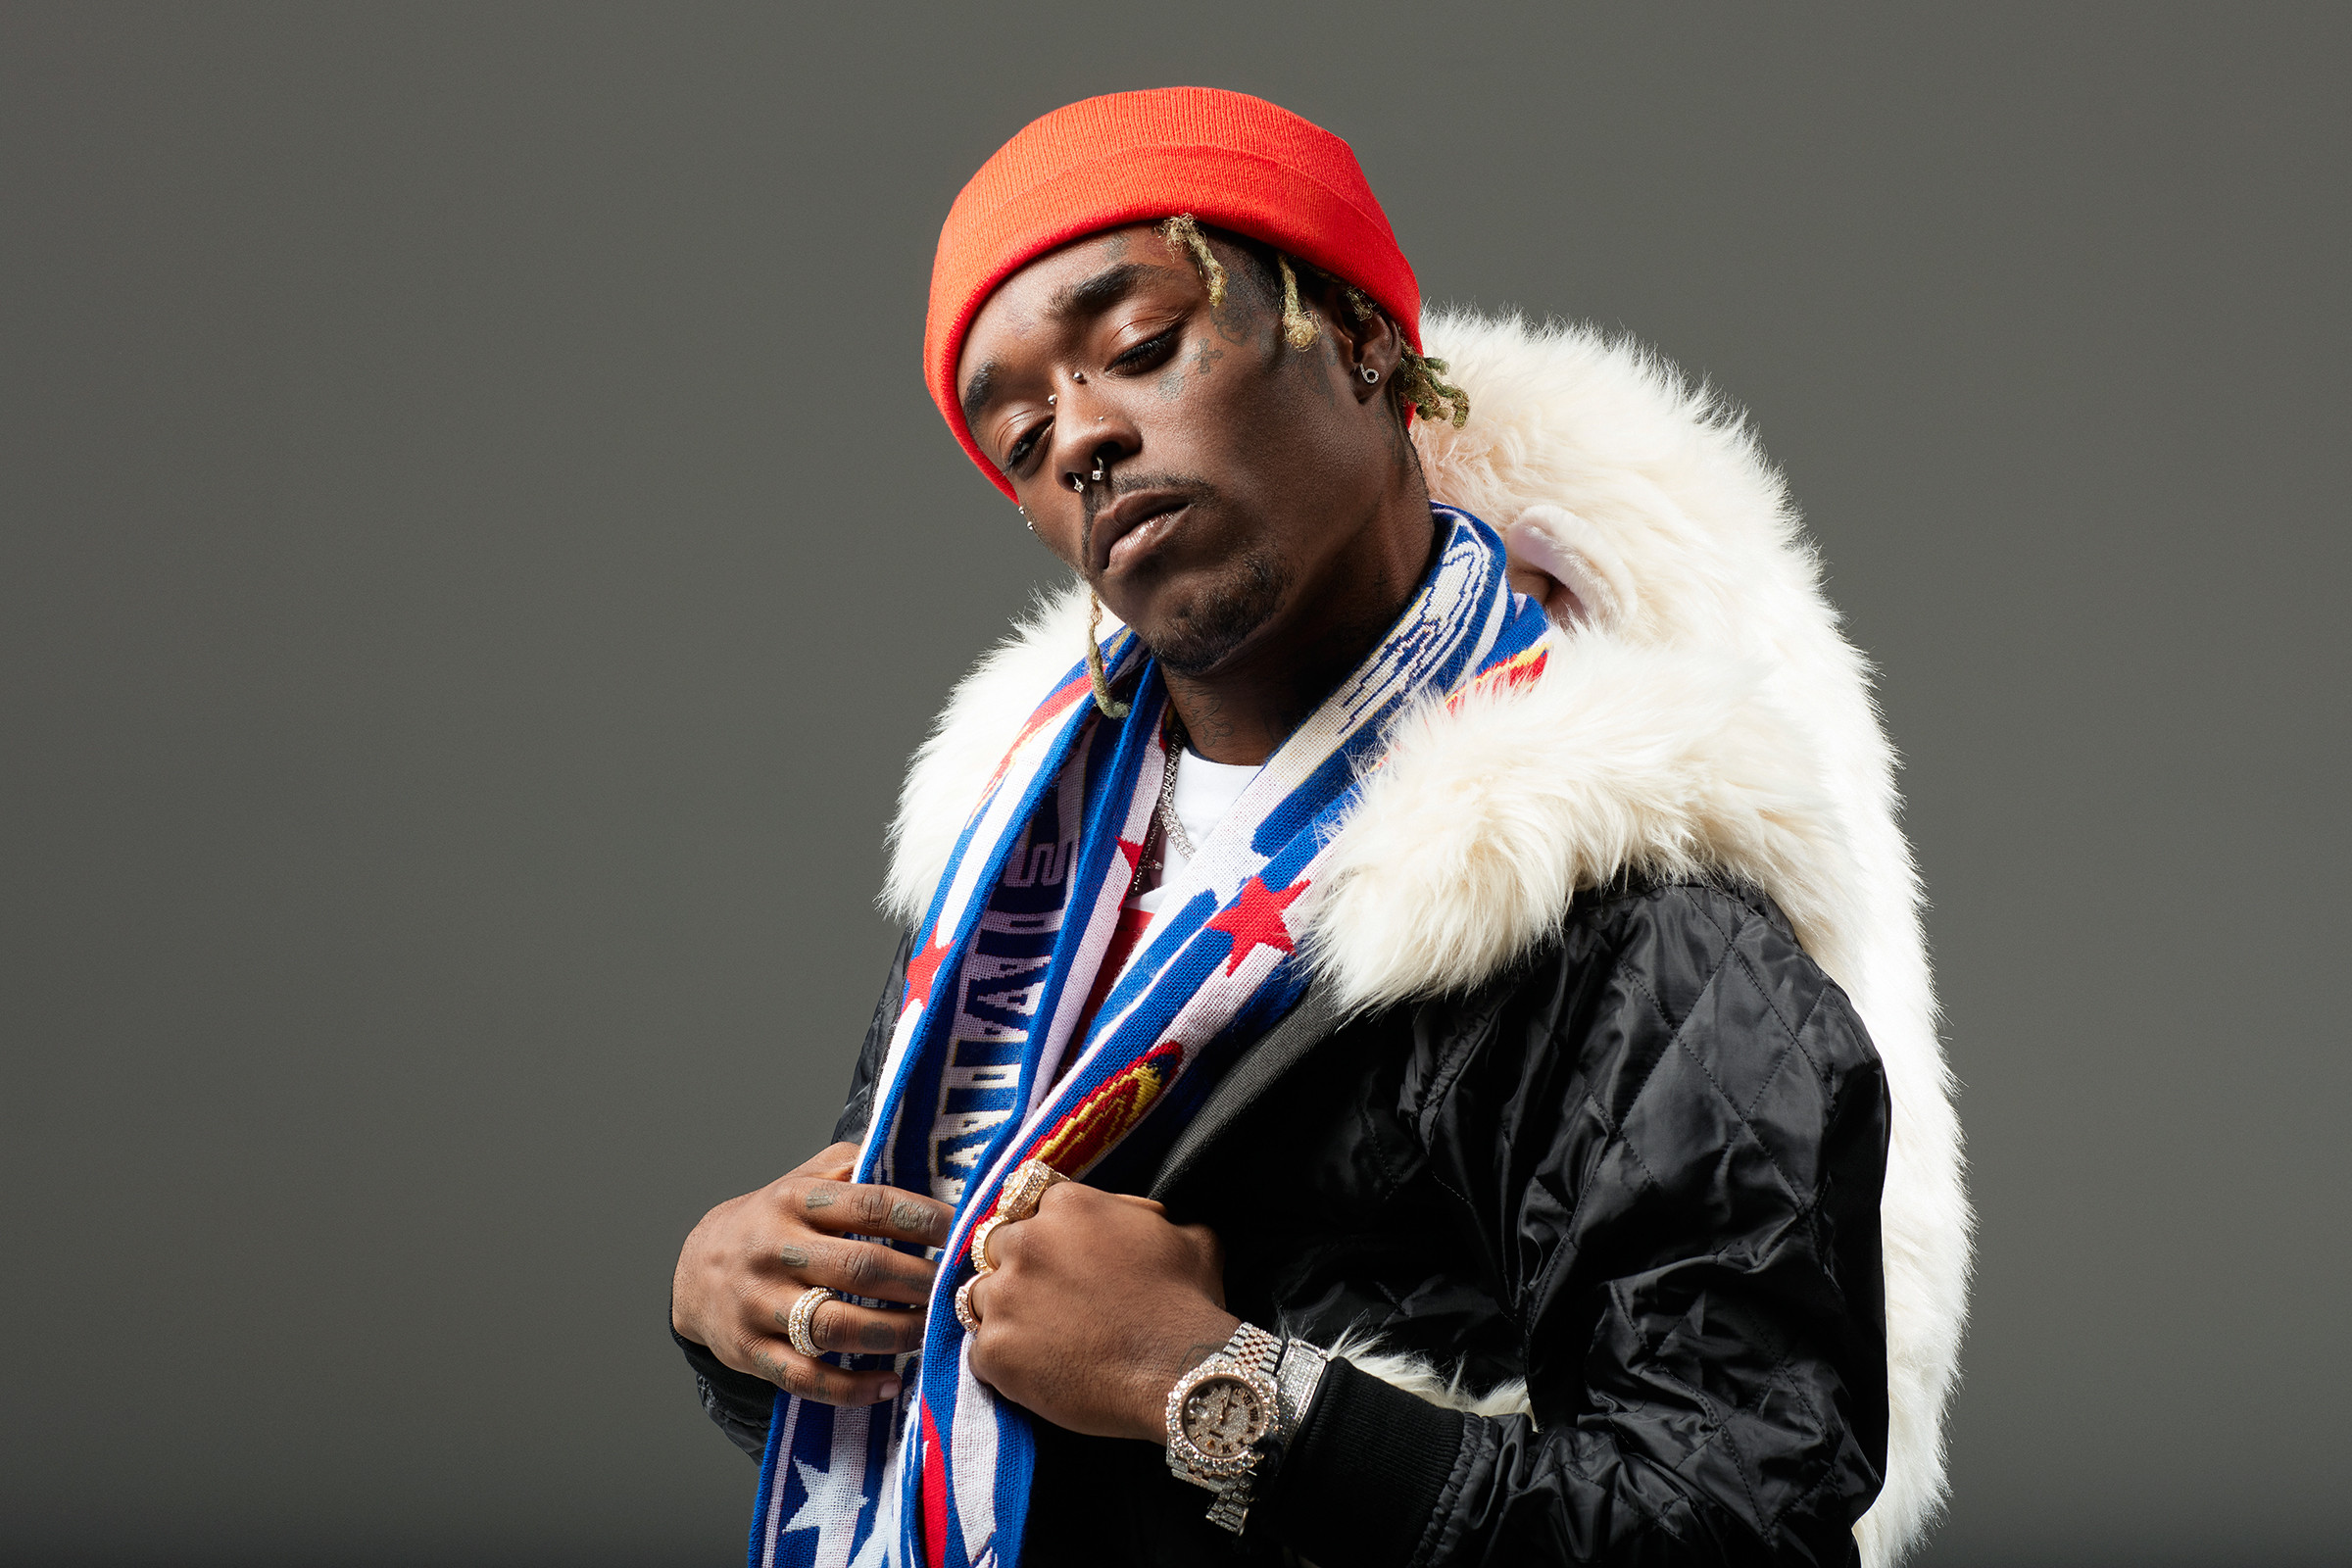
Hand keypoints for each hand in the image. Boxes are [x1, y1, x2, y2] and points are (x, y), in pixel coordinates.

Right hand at [671, 1142, 953, 1406]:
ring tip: (931, 1331)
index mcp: (795, 1200)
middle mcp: (776, 1250)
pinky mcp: (751, 1352)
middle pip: (861, 1269)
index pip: (871, 1205)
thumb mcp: (803, 1180)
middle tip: (958, 1290)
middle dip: (919, 1281)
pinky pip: (807, 1378)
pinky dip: (853, 1388)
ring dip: (895, 1333)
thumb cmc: (772, 1221)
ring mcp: (760, 1303)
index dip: (924, 1219)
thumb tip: (928, 1173)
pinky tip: (891, 1384)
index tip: (963, 1232)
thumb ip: (856, 1169)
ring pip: (836, 1326)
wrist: (694, 1270)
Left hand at [963, 1181, 1237, 1443]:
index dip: (1045, 1229)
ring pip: (979, 1296)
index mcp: (1067, 1205)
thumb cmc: (1187, 1304)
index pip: (1030, 1203)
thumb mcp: (1185, 1236)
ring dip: (1002, 1312)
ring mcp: (1004, 1298)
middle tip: (1046, 1297)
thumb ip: (1146, 1217)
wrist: (1180, 1373)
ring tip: (1037, 1337)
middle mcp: (1026, 1243)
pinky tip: (1035, 1370)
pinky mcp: (994, 1352)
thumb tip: (1141, 1218)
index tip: (1057, 1253)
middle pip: (996, 1246)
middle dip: (1016, 1267)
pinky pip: (979, 1351)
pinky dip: (1002, 1361)